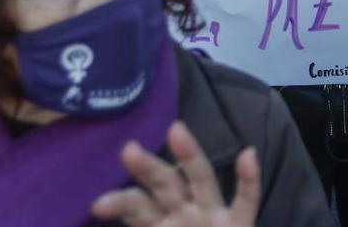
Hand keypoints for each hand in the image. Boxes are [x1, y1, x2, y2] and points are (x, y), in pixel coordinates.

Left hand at [92, 121, 259, 226]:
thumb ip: (138, 222)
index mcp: (162, 221)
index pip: (139, 208)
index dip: (121, 203)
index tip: (97, 205)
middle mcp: (186, 213)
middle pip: (166, 185)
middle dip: (148, 169)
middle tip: (128, 150)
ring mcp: (213, 216)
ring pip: (202, 180)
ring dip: (190, 156)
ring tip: (175, 130)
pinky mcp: (240, 225)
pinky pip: (247, 200)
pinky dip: (249, 179)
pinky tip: (248, 154)